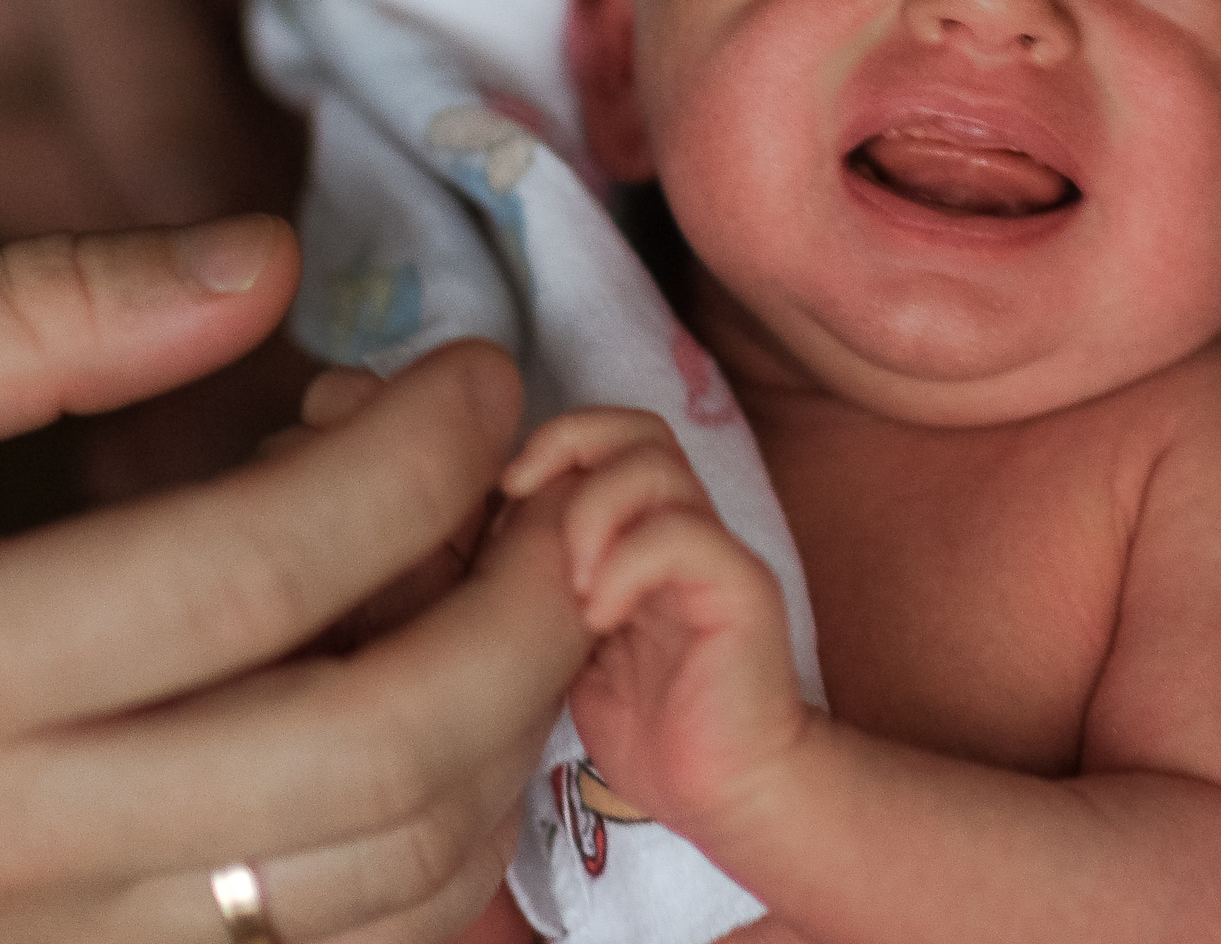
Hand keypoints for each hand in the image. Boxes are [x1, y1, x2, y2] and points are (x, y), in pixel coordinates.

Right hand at [0, 217, 590, 942]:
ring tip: (499, 594)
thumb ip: (14, 313)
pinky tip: (428, 718)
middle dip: (523, 608)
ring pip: (388, 883)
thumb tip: (260, 264)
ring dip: (503, 728)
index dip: (421, 452)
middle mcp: (5, 853)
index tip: (476, 374)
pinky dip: (439, 842)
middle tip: (549, 498)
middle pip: (375, 752)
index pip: (261, 565)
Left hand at [501, 408, 812, 834]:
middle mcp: (681, 524)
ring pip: (656, 464)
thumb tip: (478, 528)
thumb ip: (538, 581)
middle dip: (567, 444)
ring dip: (593, 508)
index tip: (495, 498)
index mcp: (640, 529)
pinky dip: (627, 562)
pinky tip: (598, 617)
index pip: (603, 433)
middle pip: (636, 426)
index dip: (544, 445)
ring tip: (570, 581)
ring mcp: (714, 552)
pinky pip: (683, 534)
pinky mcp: (742, 589)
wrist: (727, 793)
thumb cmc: (643, 725)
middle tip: (519, 500)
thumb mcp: (562, 643)